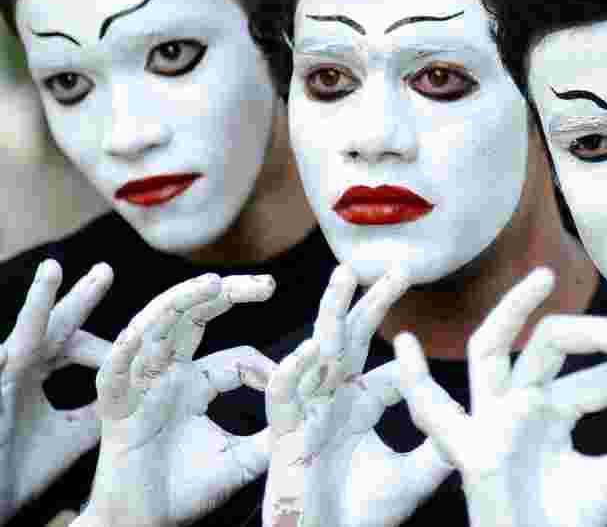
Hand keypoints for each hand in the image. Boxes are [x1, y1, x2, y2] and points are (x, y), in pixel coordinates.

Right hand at [0, 260, 112, 523]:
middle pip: (53, 326)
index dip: (102, 338)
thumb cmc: (18, 468)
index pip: (72, 342)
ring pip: (20, 334)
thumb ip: (98, 412)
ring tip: (53, 269)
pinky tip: (4, 352)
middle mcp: (16, 368)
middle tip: (107, 269)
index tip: (140, 330)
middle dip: (79, 298)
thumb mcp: (70, 436)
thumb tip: (137, 396)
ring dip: (36, 302)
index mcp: (36, 373)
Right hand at [77, 273, 276, 526]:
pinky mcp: (113, 411)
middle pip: (192, 319)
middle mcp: (165, 377)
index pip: (235, 356)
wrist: (141, 526)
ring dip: (179, 302)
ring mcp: (138, 388)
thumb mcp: (242, 458)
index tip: (292, 381)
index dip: (266, 368)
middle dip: (225, 294)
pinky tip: (140, 334)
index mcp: (195, 385)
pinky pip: (112, 374)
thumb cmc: (185, 491)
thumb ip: (274, 431)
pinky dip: (123, 352)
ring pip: (153, 329)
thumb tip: (315, 412)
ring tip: (212, 284)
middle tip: (268, 284)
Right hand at [263, 264, 451, 526]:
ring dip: (331, 311)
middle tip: (401, 267)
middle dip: (374, 302)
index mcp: (360, 409)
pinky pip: (283, 396)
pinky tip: (312, 349)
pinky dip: (293, 372)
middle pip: (354, 340)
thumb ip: (441, 448)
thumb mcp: (414, 477)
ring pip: (316, 350)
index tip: (426, 347)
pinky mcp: (284, 436)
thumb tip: (479, 422)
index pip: (386, 370)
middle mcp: (334, 402)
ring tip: (346, 275)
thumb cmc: (362, 517)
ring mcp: (308, 414)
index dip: (407, 358)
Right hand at [394, 267, 606, 526]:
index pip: (602, 378)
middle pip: (551, 342)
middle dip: (592, 330)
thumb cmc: (565, 525)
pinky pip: (436, 415)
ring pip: (491, 348)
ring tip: (544, 278)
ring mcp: (493, 421)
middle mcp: (521, 402)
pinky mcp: (474, 453)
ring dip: (511, 309)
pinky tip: (401, 346)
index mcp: (552, 406)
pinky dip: (413, 381)